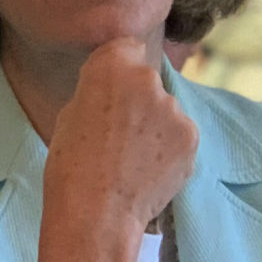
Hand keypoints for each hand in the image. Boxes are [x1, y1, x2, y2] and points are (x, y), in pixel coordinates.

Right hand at [43, 37, 197, 233]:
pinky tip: (150, 170)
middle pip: (147, 82)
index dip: (119, 68)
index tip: (113, 90)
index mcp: (111, 67)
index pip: (127, 47)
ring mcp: (173, 108)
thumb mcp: (70, 114)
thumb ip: (98, 92)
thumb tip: (114, 93)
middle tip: (120, 134)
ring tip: (134, 159)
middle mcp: (147, 79)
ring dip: (155, 126)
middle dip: (138, 101)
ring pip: (165, 110)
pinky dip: (169, 149)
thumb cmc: (70, 167)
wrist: (96, 214)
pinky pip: (179, 134)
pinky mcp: (191, 136)